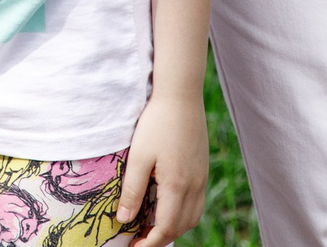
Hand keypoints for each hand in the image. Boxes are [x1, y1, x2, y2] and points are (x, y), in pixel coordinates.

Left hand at [120, 88, 208, 245]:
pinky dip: (181, 212)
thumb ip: (132, 190)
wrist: (181, 95)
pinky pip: (195, 202)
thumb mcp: (138, 157)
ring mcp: (201, 177)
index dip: (150, 243)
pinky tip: (165, 204)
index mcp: (177, 185)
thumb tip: (124, 220)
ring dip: (173, 226)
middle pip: (181, 226)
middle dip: (161, 238)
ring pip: (192, 216)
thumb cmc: (157, 123)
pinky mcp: (202, 168)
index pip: (166, 228)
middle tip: (138, 239)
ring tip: (150, 225)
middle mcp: (194, 186)